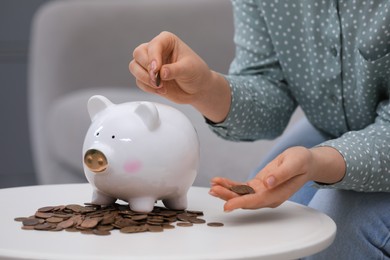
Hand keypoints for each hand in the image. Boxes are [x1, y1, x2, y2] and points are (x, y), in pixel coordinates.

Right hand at [129, 31, 230, 122]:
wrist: (198, 88)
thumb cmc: (196, 73)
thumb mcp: (189, 69)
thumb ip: (174, 70)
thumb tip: (161, 72)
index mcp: (167, 41)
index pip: (154, 45)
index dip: (153, 57)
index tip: (157, 70)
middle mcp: (156, 50)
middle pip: (138, 54)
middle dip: (147, 69)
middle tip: (158, 79)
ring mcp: (150, 64)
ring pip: (134, 67)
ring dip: (144, 78)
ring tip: (160, 86)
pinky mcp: (148, 77)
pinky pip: (138, 81)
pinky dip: (147, 87)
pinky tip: (160, 90)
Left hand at [209, 146, 344, 211]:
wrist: (306, 162)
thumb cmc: (302, 161)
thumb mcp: (295, 163)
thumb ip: (282, 174)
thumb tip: (268, 182)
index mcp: (278, 194)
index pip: (256, 201)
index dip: (240, 203)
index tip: (227, 206)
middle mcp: (268, 197)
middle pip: (245, 200)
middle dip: (228, 196)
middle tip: (214, 190)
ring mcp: (262, 192)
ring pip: (241, 195)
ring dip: (226, 191)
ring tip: (212, 186)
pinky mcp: (258, 186)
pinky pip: (242, 187)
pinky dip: (230, 185)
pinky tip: (219, 182)